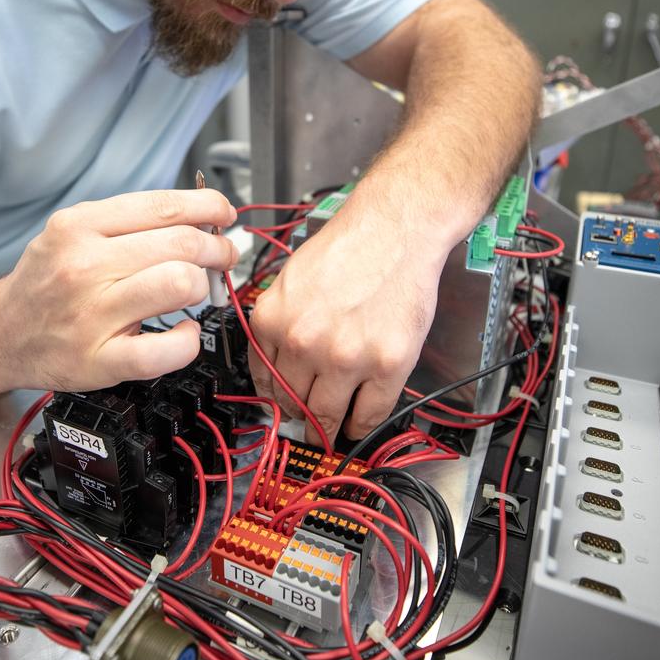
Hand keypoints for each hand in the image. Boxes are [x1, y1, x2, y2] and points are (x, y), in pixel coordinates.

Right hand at [0, 189, 237, 391]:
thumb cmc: (47, 282)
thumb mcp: (72, 233)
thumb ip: (127, 223)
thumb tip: (198, 218)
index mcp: (79, 226)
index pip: (164, 206)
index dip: (208, 207)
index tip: (223, 214)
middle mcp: (83, 266)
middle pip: (180, 244)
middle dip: (216, 248)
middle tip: (222, 256)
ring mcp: (90, 315)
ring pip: (178, 284)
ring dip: (203, 286)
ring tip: (199, 289)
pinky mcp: (98, 360)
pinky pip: (164, 350)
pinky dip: (187, 341)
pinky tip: (181, 332)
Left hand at [247, 210, 443, 447]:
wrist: (395, 229)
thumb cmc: (349, 247)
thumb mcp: (291, 281)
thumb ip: (279, 323)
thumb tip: (276, 365)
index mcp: (272, 320)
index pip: (265, 380)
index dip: (276, 399)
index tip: (283, 408)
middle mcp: (304, 343)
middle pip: (294, 402)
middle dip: (301, 415)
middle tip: (307, 422)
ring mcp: (347, 358)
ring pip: (328, 415)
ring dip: (328, 427)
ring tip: (331, 430)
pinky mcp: (387, 365)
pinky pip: (369, 414)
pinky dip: (362, 426)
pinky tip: (360, 423)